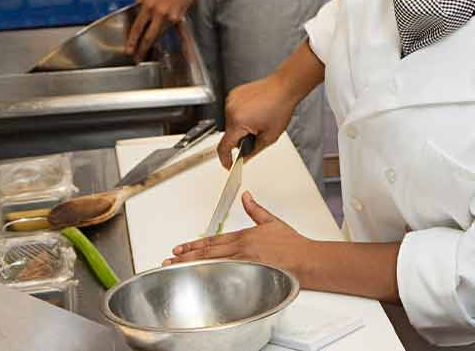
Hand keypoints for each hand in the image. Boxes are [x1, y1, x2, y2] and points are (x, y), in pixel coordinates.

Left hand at [125, 0, 199, 58]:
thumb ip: (139, 0)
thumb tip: (136, 8)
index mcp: (148, 6)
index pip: (137, 28)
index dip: (132, 41)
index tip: (129, 49)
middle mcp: (159, 13)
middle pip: (149, 37)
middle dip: (142, 49)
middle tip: (138, 57)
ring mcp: (171, 17)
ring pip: (160, 34)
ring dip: (154, 43)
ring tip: (149, 49)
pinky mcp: (180, 17)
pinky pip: (175, 31)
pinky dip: (175, 37)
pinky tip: (179, 46)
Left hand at [166, 192, 313, 271]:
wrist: (304, 258)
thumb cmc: (292, 244)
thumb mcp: (272, 221)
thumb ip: (255, 209)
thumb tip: (247, 196)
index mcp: (244, 236)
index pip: (213, 240)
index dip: (194, 244)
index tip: (180, 247)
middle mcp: (241, 249)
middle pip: (207, 252)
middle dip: (186, 255)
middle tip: (169, 259)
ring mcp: (243, 262)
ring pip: (211, 263)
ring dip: (191, 266)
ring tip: (175, 268)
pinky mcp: (249, 274)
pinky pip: (224, 274)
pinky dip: (208, 276)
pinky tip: (196, 279)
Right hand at [219, 75, 299, 168]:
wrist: (284, 88)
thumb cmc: (280, 107)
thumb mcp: (270, 137)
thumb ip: (254, 151)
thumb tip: (245, 158)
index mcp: (237, 122)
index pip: (224, 147)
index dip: (226, 159)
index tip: (229, 164)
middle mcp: (230, 110)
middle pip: (229, 134)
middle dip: (240, 138)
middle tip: (257, 132)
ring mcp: (230, 101)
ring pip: (231, 122)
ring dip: (241, 125)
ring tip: (258, 118)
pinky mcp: (233, 94)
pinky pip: (232, 110)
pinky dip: (241, 114)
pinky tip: (254, 111)